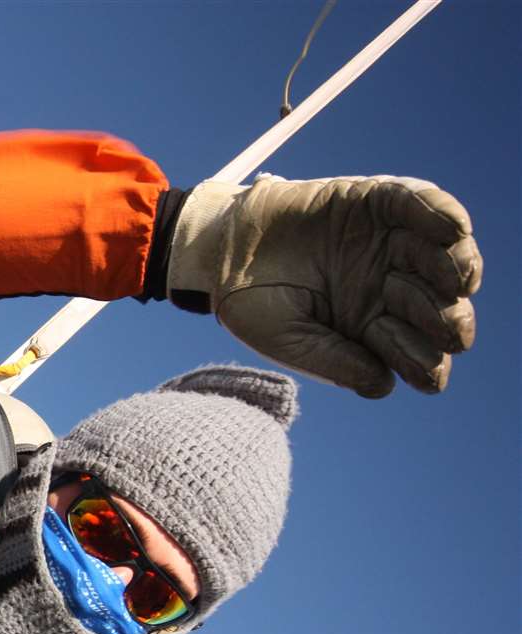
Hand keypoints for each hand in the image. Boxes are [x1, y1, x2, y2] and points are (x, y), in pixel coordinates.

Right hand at [168, 176, 481, 396]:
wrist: (220, 247)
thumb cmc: (250, 301)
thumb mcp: (285, 340)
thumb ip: (333, 363)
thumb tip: (384, 385)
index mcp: (374, 331)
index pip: (421, 356)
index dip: (424, 361)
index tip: (409, 360)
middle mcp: (392, 290)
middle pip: (444, 310)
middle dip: (445, 318)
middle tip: (427, 317)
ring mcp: (390, 245)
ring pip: (446, 258)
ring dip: (459, 269)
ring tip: (457, 279)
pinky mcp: (380, 202)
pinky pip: (423, 204)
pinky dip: (441, 213)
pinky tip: (451, 230)